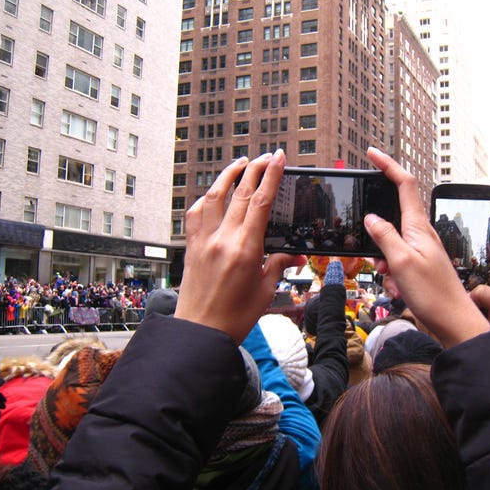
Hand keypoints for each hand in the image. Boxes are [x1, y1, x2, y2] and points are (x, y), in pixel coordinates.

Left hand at [174, 151, 303, 343]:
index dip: (271, 176)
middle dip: (255, 169)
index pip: (260, 202)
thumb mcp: (265, 290)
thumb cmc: (234, 317)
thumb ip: (280, 264)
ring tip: (241, 163)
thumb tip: (298, 253)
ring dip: (229, 175)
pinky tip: (215, 193)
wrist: (200, 333)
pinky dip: (207, 198)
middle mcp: (221, 239)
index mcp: (245, 249)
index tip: (279, 158)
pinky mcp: (191, 247)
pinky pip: (196, 214)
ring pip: (214, 197)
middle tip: (267, 156)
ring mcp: (203, 241)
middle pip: (239, 193)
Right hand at [364, 147, 489, 347]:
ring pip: (389, 246)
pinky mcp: (419, 267)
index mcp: (419, 226)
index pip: (404, 184)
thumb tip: (371, 217)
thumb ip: (384, 236)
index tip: (372, 153)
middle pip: (389, 221)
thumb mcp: (401, 262)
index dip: (388, 166)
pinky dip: (392, 277)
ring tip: (396, 283)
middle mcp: (421, 234)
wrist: (455, 322)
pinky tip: (401, 291)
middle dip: (376, 241)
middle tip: (381, 264)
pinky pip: (395, 264)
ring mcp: (420, 250)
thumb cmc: (434, 293)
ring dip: (384, 264)